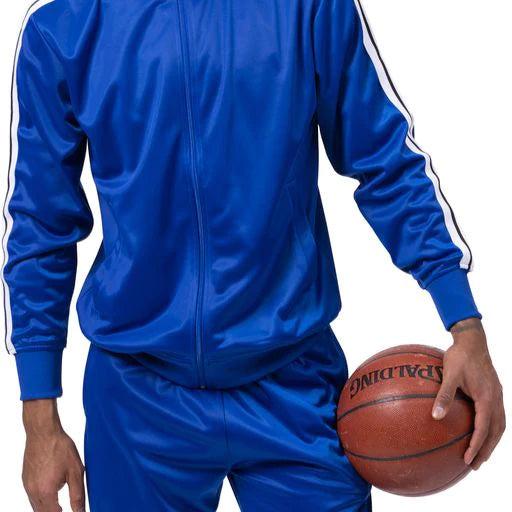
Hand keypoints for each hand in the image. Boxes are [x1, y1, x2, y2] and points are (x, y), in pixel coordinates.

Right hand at [22, 400, 84, 511]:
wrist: (43, 432)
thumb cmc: (60, 448)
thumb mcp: (76, 471)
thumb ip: (77, 494)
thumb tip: (80, 511)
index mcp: (46, 492)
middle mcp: (33, 492)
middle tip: (65, 508)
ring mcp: (27, 485)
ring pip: (36, 506)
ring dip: (48, 507)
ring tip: (60, 504)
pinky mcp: (25, 479)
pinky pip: (32, 496)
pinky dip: (42, 499)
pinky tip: (52, 490)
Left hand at [432, 318, 505, 469]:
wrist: (472, 340)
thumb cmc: (459, 356)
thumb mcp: (450, 374)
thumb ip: (444, 395)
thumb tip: (435, 416)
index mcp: (487, 398)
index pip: (483, 429)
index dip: (476, 446)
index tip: (468, 460)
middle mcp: (496, 399)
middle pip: (495, 432)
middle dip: (486, 450)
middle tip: (474, 465)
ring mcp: (497, 396)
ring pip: (498, 425)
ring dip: (490, 441)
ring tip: (479, 453)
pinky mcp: (494, 392)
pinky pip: (495, 415)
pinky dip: (490, 428)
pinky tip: (478, 430)